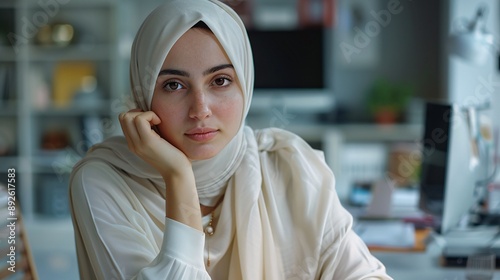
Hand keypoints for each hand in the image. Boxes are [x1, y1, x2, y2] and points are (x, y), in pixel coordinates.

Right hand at [119, 109, 201, 229]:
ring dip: (145, 114)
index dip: (136, 115)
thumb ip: (150, 132)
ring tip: (157, 123)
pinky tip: (160, 123)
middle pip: (123, 117)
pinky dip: (150, 115)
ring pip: (128, 117)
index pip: (124, 121)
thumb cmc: (173, 157)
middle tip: (153, 121)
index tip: (151, 121)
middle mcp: (133, 144)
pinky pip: (140, 119)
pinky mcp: (147, 141)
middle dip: (138, 112)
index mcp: (134, 144)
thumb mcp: (157, 143)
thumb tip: (151, 116)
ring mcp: (138, 143)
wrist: (178, 173)